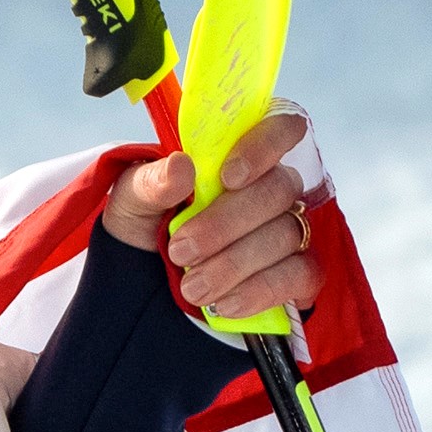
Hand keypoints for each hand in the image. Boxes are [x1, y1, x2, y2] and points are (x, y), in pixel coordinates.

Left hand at [98, 107, 320, 323]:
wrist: (145, 290)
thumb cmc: (148, 232)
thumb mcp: (132, 205)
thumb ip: (151, 183)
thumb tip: (180, 168)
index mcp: (238, 157)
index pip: (278, 127)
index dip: (265, 145)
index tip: (229, 176)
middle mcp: (271, 189)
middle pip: (277, 189)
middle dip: (226, 223)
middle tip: (180, 251)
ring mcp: (289, 230)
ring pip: (285, 234)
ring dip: (233, 264)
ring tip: (191, 287)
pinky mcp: (297, 274)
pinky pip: (299, 275)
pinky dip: (260, 290)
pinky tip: (226, 304)